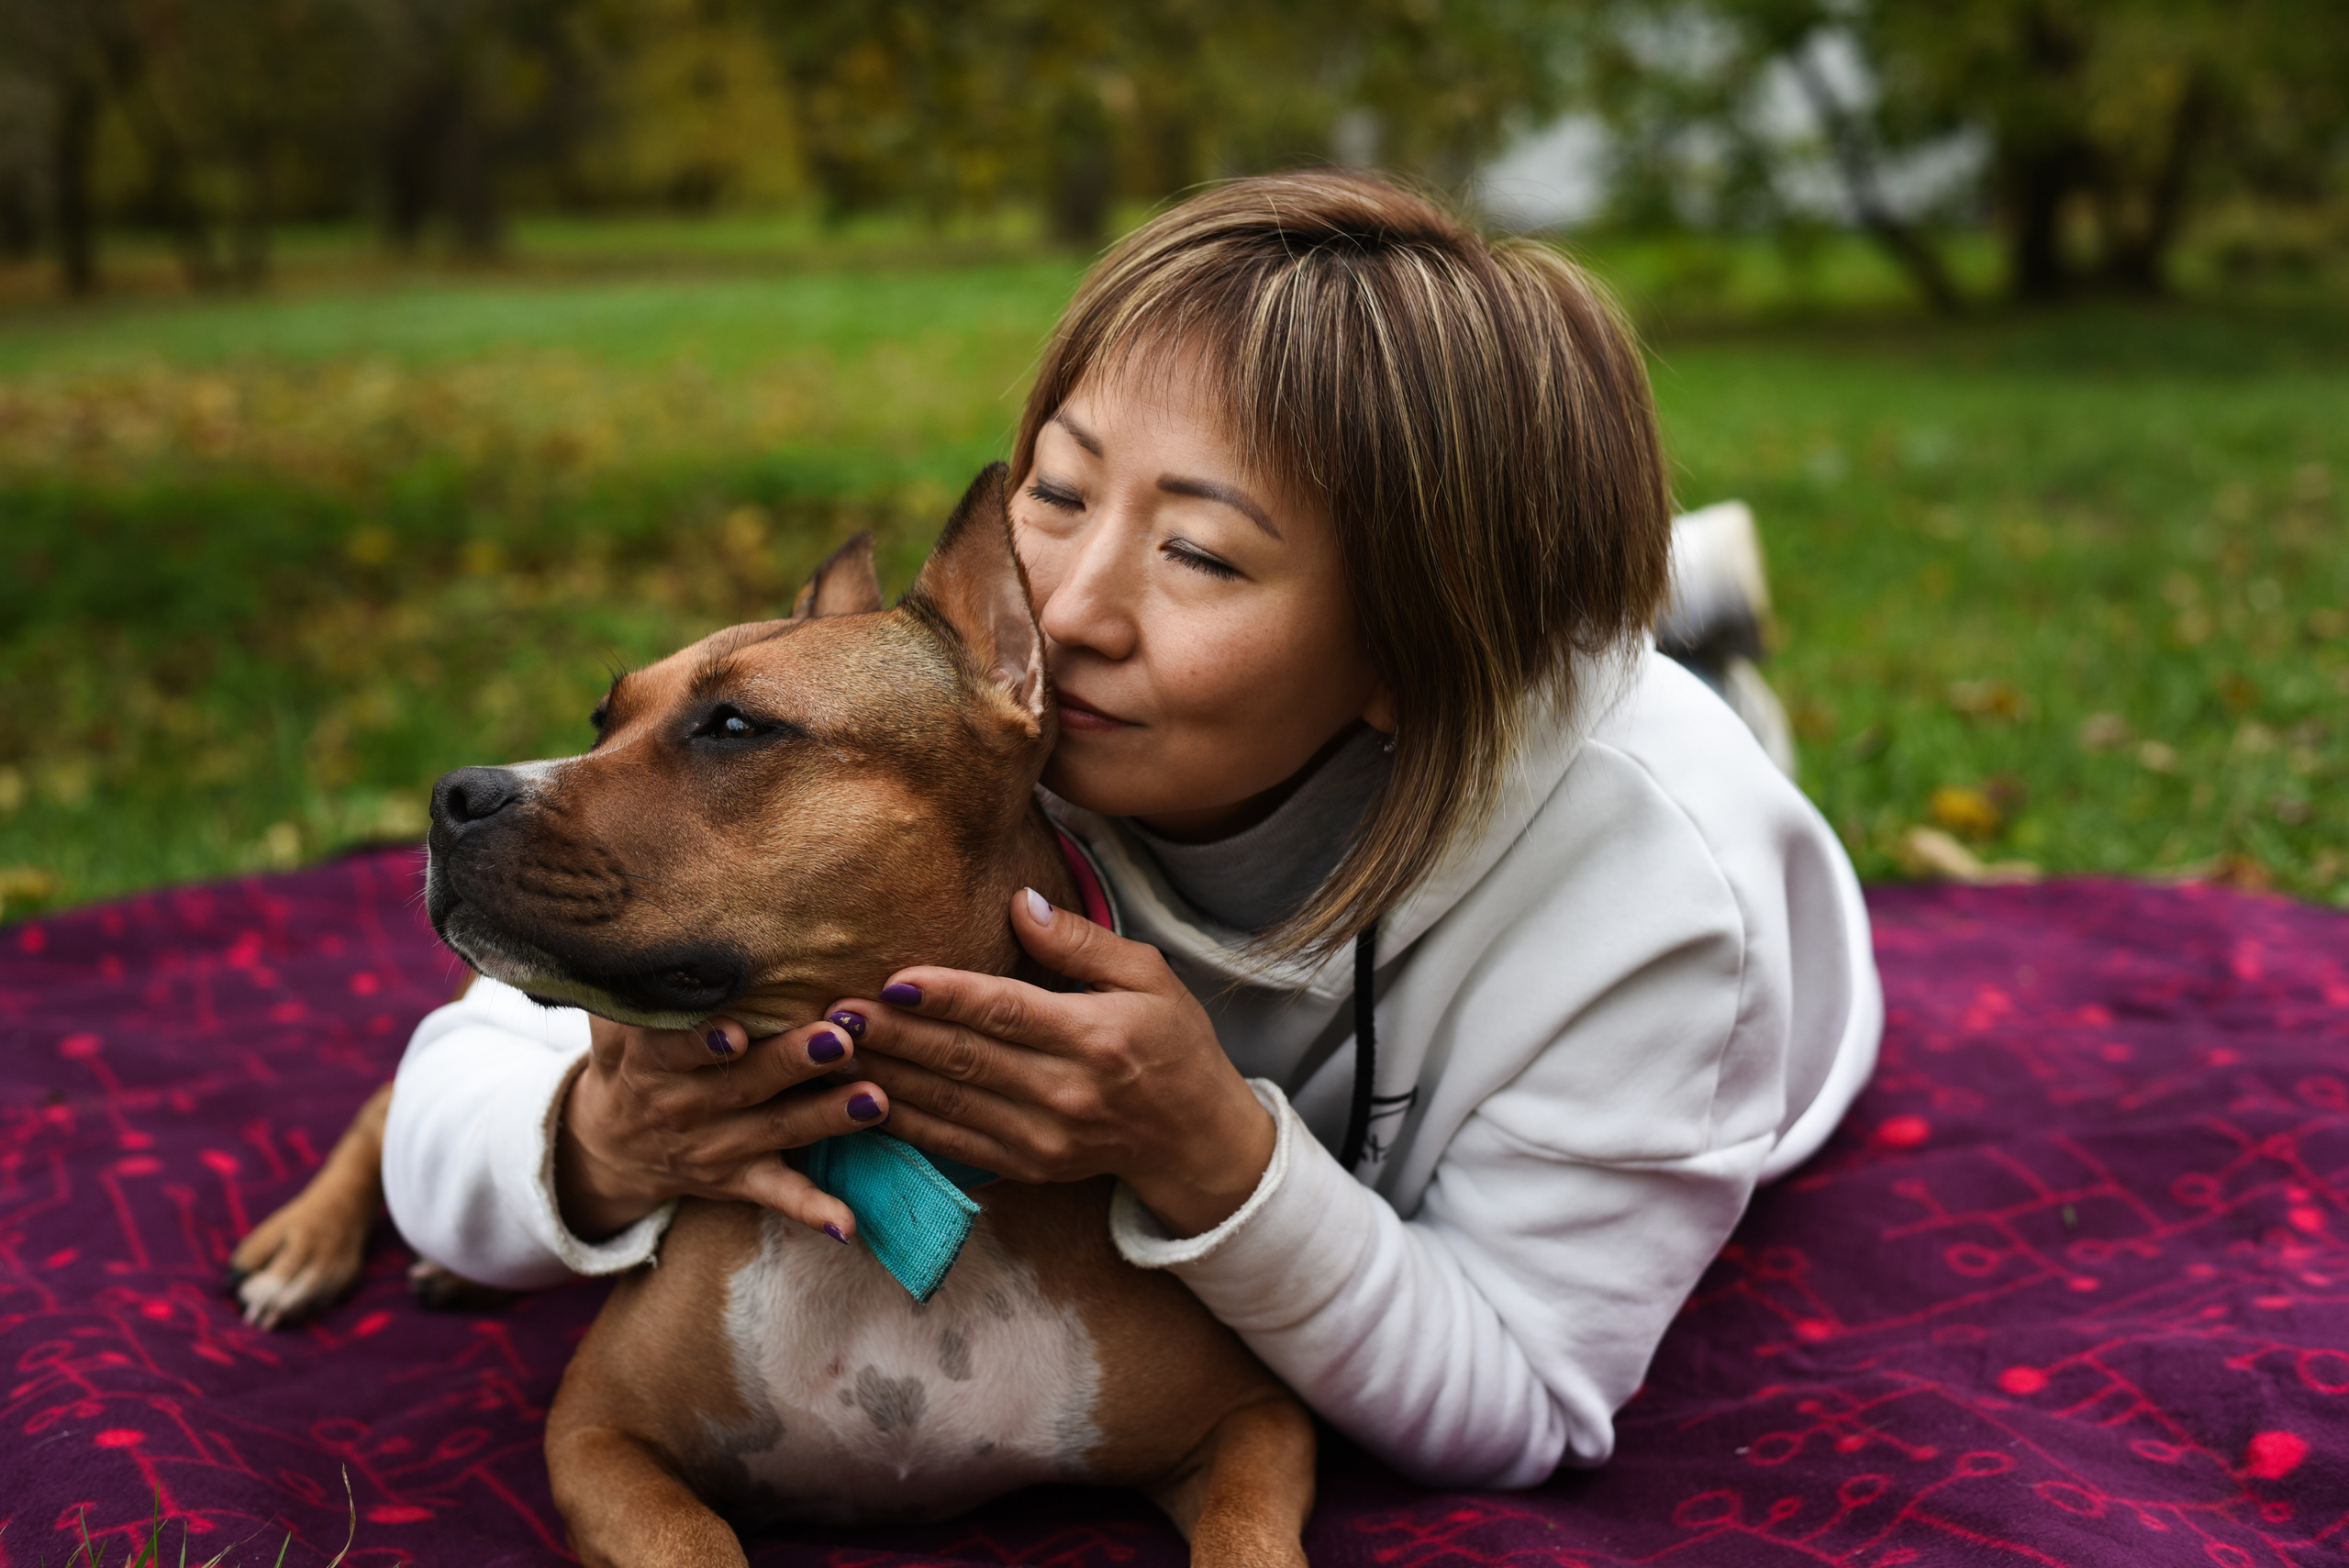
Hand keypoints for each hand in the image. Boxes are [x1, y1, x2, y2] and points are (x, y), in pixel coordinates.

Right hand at [556, 1012, 892, 1243]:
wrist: (609, 1143)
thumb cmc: (629, 1059)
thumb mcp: (614, 1022)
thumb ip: (634, 983)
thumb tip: (650, 921)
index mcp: (651, 1062)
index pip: (676, 1050)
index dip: (705, 1041)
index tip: (739, 1029)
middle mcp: (684, 1107)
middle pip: (743, 1085)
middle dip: (793, 1063)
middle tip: (840, 1040)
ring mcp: (714, 1148)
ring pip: (776, 1132)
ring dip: (826, 1120)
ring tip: (876, 1100)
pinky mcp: (737, 1180)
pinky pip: (778, 1196)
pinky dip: (813, 1210)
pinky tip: (849, 1223)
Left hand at [832, 888, 1276, 1238]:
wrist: (1196, 1139)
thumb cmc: (1173, 1045)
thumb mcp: (1147, 975)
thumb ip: (1079, 941)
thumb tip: (1018, 902)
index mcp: (1095, 1037)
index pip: (1006, 1011)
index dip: (946, 997)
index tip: (893, 979)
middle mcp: (1066, 1093)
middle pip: (965, 1059)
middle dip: (896, 1034)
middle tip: (837, 1010)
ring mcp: (1044, 1139)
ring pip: (949, 1104)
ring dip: (886, 1077)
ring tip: (834, 1050)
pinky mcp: (1028, 1167)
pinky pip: (954, 1144)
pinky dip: (906, 1122)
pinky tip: (864, 1098)